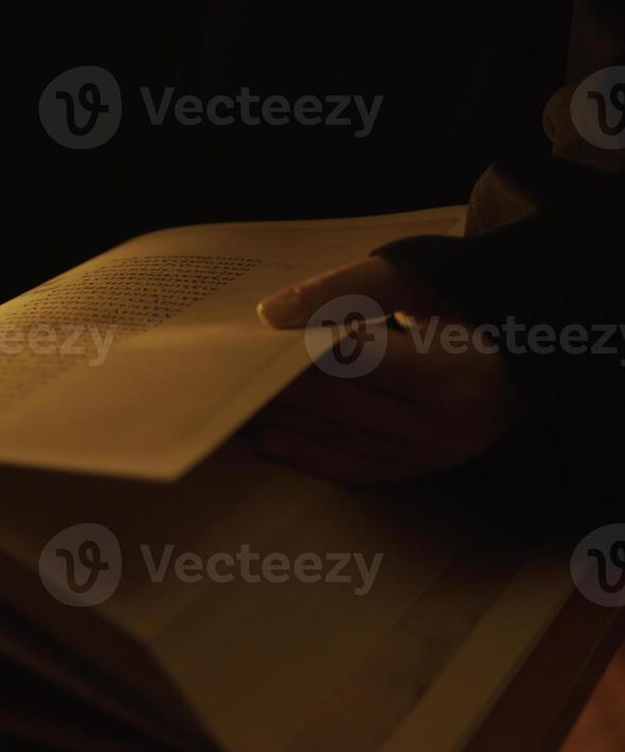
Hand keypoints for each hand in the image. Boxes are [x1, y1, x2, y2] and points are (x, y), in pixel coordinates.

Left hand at [253, 257, 519, 482]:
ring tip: (235, 397)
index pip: (357, 360)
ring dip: (283, 419)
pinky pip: (351, 466)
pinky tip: (266, 437)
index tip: (253, 336)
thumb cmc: (465, 304)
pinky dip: (307, 452)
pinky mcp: (418, 469)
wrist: (523, 352)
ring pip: (339, 436)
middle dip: (280, 383)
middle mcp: (446, 426)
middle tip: (229, 366)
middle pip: (340, 401)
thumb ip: (344, 290)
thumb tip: (270, 314)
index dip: (300, 348)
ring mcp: (432, 455)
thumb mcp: (417, 281)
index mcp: (454, 374)